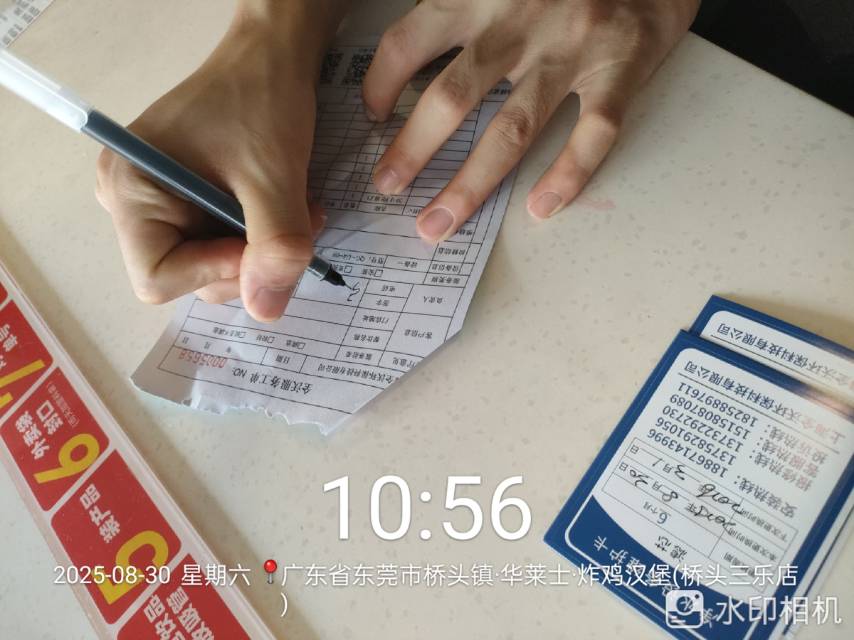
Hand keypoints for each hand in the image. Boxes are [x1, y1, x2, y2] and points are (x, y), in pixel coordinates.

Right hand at [95, 2, 343, 321]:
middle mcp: (130, 201)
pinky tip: (284, 204)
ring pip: (213, 263)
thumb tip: (265, 313)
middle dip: (250, 260)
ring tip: (298, 207)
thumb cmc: (263, 101)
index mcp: (130, 191)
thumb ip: (274, 247)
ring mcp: (157, 201)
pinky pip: (221, 242)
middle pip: (189, 276)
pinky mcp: (185, 200)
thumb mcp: (275, 177)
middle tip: (298, 223)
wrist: (272, 57)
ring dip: (262, 248)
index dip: (217, 273)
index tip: (263, 244)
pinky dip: (258, 234)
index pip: (157, 279)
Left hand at [363, 0, 699, 241]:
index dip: (381, 83)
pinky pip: (592, 132)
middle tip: (386, 187)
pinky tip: (541, 209)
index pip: (409, 42)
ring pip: (514, 129)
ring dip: (470, 184)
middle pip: (452, 97)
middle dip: (412, 150)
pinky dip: (568, 175)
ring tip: (438, 222)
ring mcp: (572, 48)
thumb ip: (460, 5)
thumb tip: (414, 57)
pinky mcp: (619, 68)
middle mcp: (520, 20)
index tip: (372, 113)